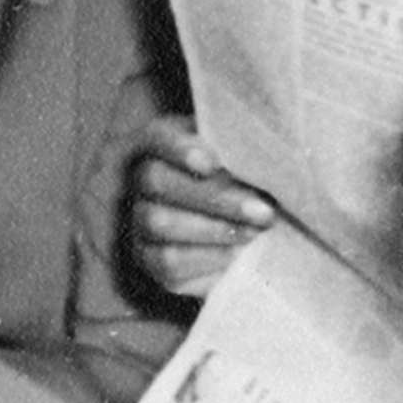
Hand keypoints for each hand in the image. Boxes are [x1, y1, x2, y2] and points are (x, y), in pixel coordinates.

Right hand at [123, 116, 271, 301]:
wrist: (239, 229)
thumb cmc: (242, 181)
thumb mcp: (242, 159)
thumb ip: (245, 153)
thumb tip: (263, 156)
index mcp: (159, 144)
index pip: (157, 138)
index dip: (180, 149)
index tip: (214, 163)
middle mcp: (139, 181)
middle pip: (157, 181)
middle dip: (214, 198)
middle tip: (263, 211)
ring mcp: (138, 223)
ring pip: (159, 224)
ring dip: (212, 230)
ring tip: (254, 233)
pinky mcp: (150, 261)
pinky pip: (167, 264)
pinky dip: (206, 260)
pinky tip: (237, 255)